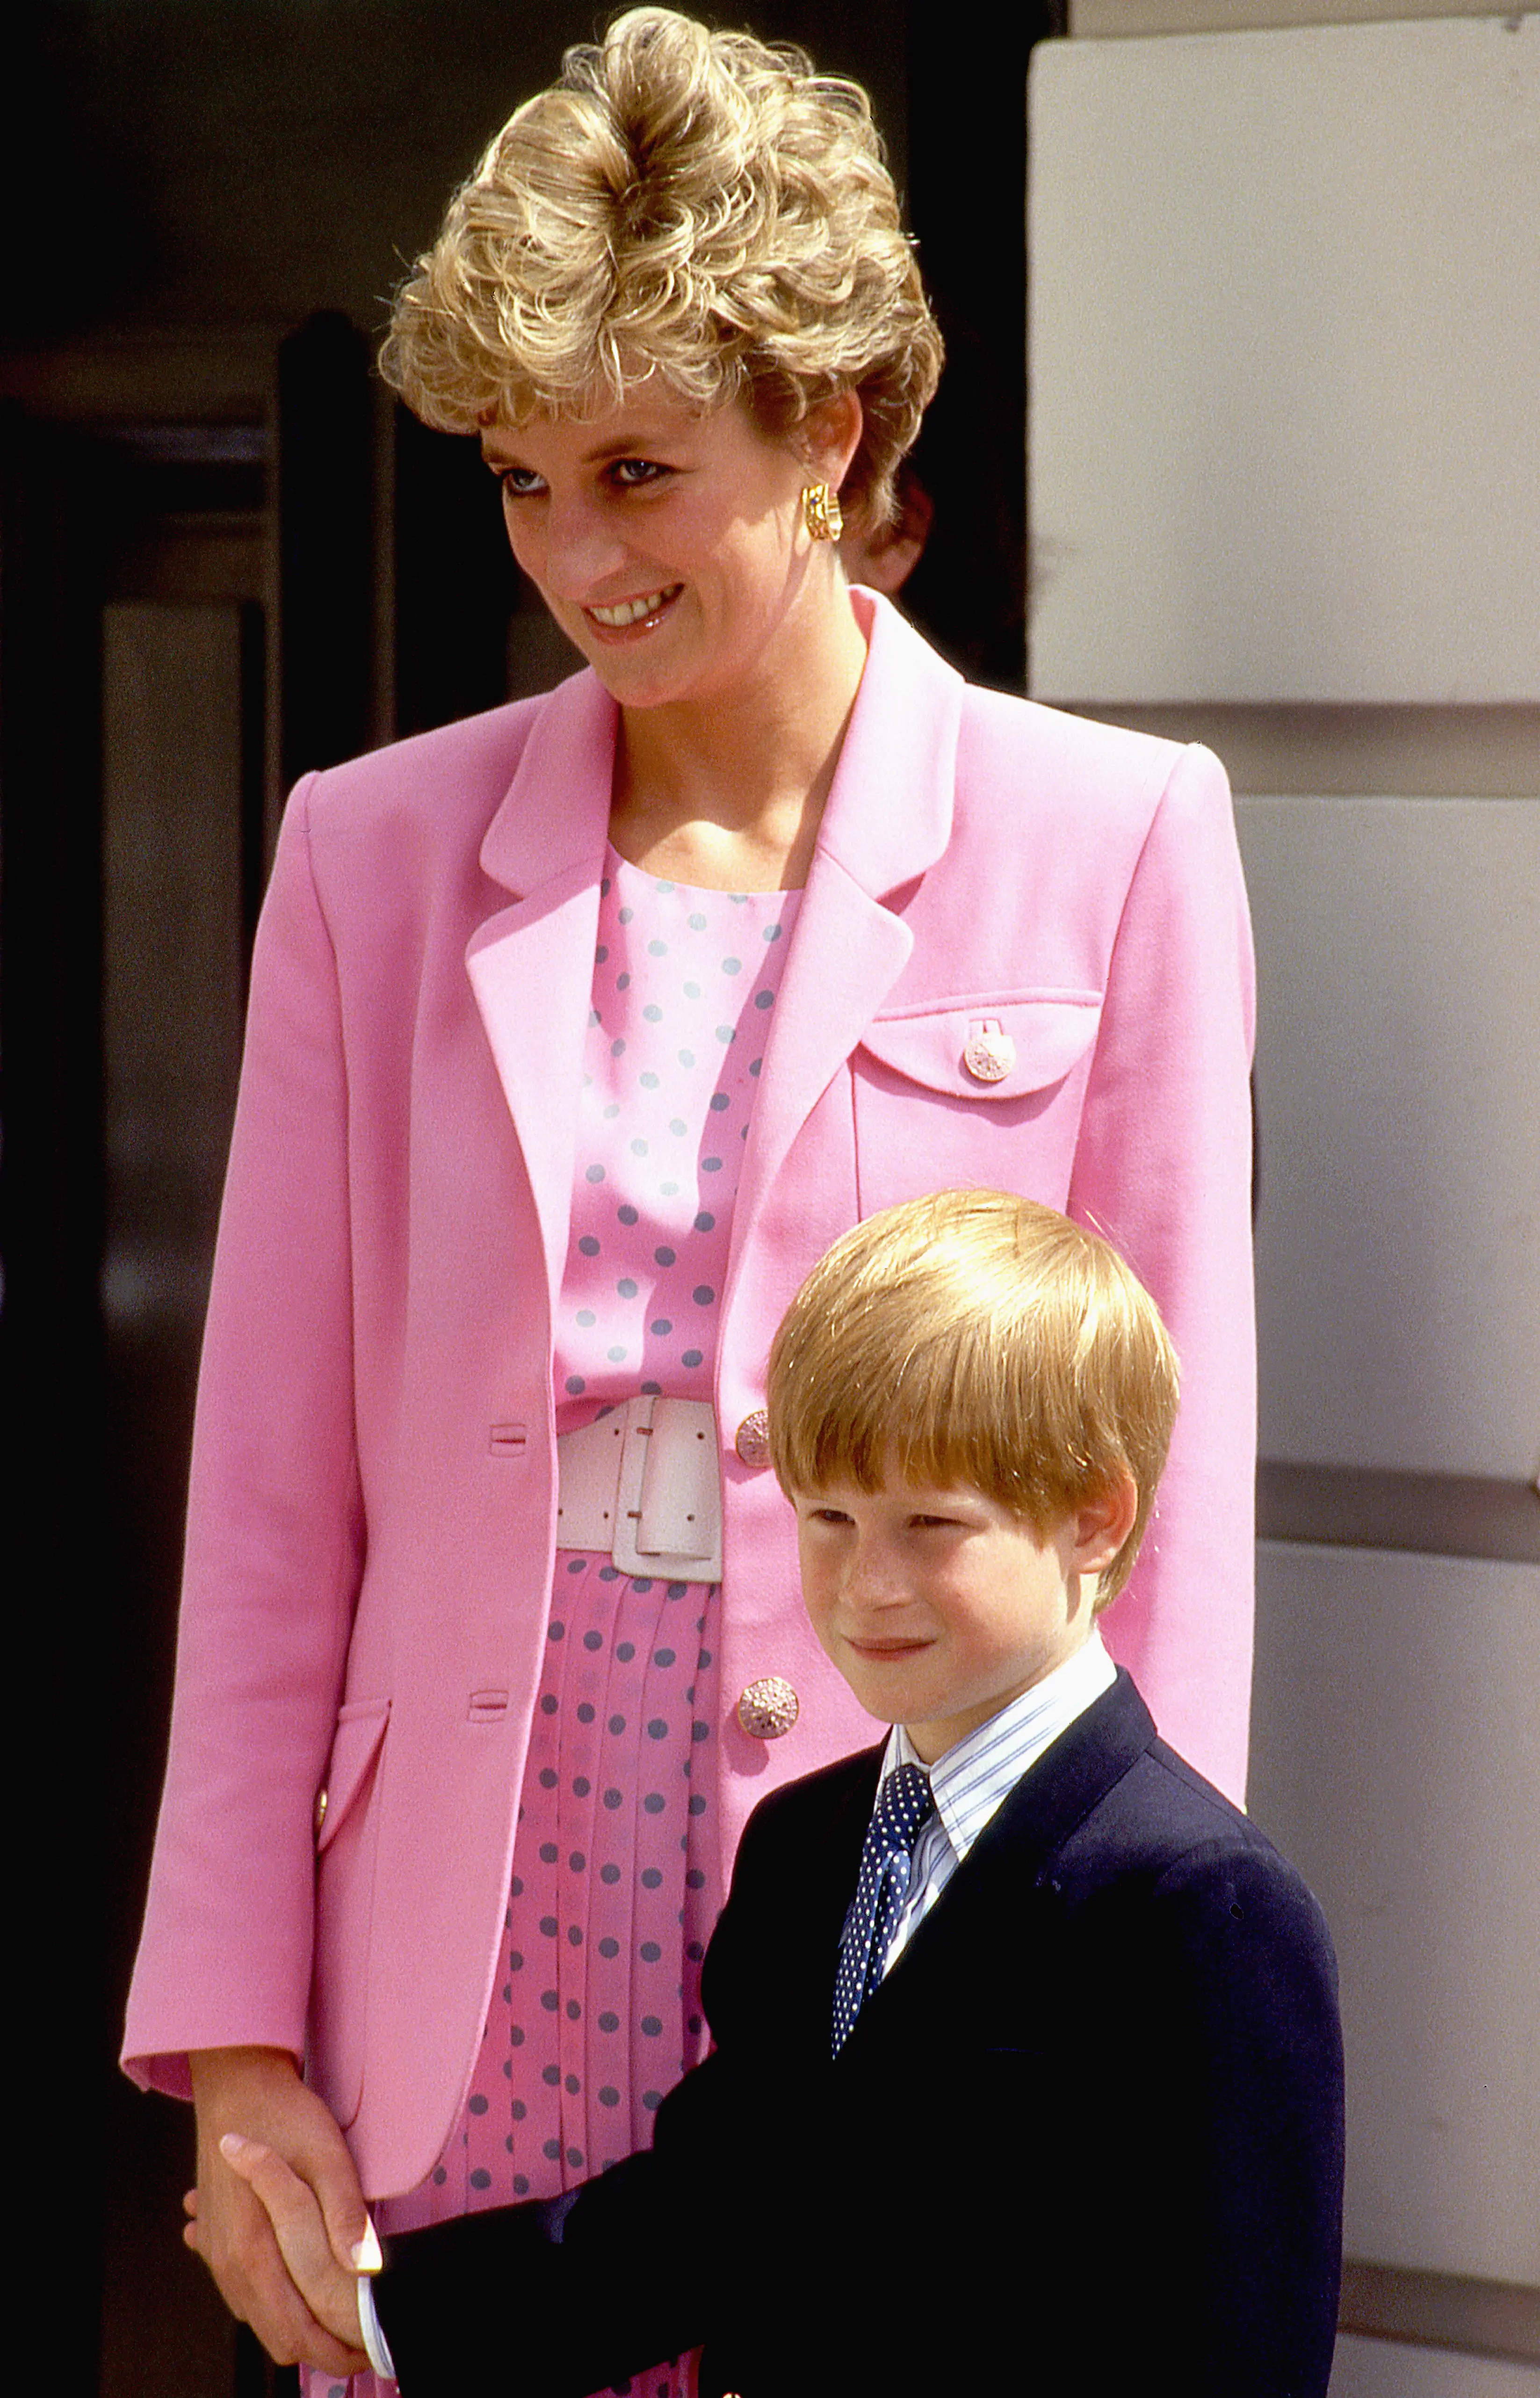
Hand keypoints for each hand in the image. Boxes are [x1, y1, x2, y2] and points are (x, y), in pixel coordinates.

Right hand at [217, 2132, 372, 2352]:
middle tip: (361, 2338)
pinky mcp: (212, 2239)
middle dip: (319, 2347)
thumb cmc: (286, 2117)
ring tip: (338, 2313)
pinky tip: (298, 2283)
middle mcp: (228, 2264)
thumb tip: (366, 2272)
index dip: (333, 2353)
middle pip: (275, 2335)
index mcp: (254, 2252)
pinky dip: (271, 2300)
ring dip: (295, 2323)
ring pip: (257, 2316)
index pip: (294, 2333)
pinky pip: (242, 2291)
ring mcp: (215, 2253)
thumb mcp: (330, 2158)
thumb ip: (346, 2217)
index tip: (367, 2353)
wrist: (235, 2084)